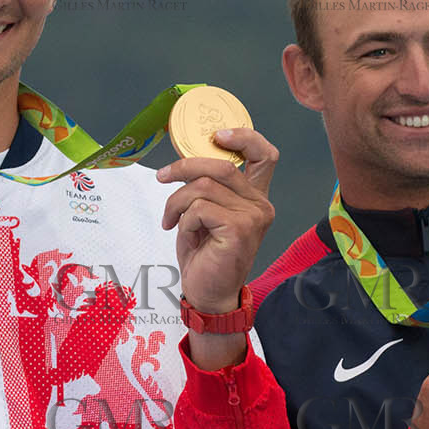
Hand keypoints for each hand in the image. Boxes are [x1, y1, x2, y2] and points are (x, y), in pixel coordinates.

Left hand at [156, 129, 277, 367]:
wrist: (207, 293)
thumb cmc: (204, 253)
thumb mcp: (206, 212)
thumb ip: (208, 186)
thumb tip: (186, 158)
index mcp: (255, 196)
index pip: (265, 154)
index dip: (242, 137)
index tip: (214, 135)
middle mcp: (260, 204)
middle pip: (222, 164)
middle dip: (185, 166)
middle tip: (162, 177)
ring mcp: (253, 217)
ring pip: (203, 185)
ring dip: (176, 201)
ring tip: (171, 219)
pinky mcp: (239, 230)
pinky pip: (198, 208)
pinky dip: (182, 219)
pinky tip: (183, 234)